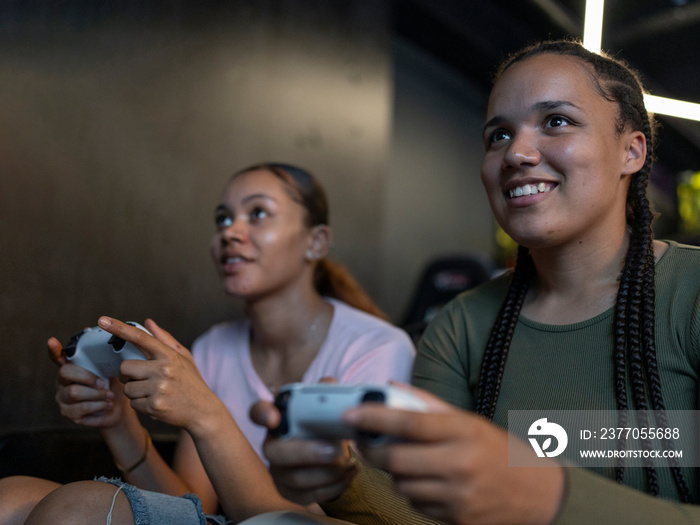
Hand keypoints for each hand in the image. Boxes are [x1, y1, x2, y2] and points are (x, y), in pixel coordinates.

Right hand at [49, 336, 127, 426]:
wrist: (117, 410)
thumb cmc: (111, 387)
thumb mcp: (110, 372)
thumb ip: (106, 361)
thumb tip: (113, 343)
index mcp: (72, 367)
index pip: (58, 357)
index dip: (54, 350)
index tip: (52, 340)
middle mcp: (63, 381)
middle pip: (66, 373)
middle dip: (88, 377)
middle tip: (104, 383)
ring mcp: (63, 397)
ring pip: (74, 392)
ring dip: (97, 394)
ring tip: (110, 396)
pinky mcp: (67, 412)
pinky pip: (80, 408)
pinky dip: (98, 406)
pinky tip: (107, 404)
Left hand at [96, 316, 226, 434]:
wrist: (203, 411)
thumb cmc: (191, 382)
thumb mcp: (183, 357)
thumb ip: (164, 339)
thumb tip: (148, 322)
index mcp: (169, 355)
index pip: (140, 338)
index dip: (119, 328)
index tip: (102, 320)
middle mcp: (163, 370)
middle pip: (125, 367)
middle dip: (129, 375)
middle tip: (143, 379)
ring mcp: (158, 389)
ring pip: (127, 388)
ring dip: (135, 392)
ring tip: (153, 393)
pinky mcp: (154, 406)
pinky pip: (133, 403)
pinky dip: (140, 404)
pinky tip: (155, 403)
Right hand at [249, 399, 356, 504]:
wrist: (333, 453)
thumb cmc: (325, 426)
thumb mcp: (326, 406)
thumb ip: (326, 392)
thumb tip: (329, 384)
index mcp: (279, 419)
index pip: (258, 412)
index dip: (262, 414)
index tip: (273, 417)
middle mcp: (273, 445)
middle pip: (275, 453)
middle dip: (306, 452)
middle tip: (333, 450)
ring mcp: (279, 471)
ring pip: (295, 478)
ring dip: (327, 472)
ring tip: (348, 462)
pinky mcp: (292, 492)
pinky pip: (309, 496)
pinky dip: (334, 486)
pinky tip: (349, 474)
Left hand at [344, 385, 564, 524]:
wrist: (540, 494)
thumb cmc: (500, 451)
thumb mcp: (470, 421)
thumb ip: (428, 404)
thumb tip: (391, 389)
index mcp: (463, 431)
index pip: (409, 422)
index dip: (374, 417)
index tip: (350, 414)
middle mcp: (460, 463)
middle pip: (396, 460)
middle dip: (373, 452)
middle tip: (365, 442)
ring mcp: (458, 496)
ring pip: (402, 485)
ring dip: (395, 474)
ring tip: (407, 462)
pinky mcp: (457, 519)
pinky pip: (417, 506)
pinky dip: (413, 493)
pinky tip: (427, 482)